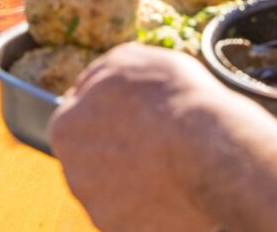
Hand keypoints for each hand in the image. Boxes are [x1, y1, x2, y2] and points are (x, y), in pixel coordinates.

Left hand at [48, 44, 222, 230]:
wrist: (210, 149)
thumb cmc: (171, 98)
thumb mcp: (128, 61)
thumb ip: (98, 77)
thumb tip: (87, 89)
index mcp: (65, 129)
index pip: (78, 124)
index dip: (111, 117)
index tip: (139, 116)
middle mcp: (74, 174)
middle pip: (95, 162)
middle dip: (121, 153)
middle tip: (158, 141)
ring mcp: (101, 209)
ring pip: (116, 192)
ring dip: (137, 182)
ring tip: (174, 165)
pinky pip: (138, 218)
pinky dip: (154, 208)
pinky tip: (178, 190)